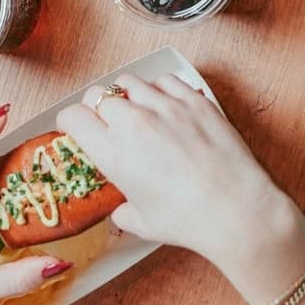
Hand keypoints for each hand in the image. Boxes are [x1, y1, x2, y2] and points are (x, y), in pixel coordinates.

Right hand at [55, 74, 304, 297]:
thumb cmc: (187, 221)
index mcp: (113, 153)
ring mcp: (165, 106)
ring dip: (126, 94)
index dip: (70, 120)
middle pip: (99, 95)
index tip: (75, 126)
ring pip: (129, 82)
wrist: (234, 209)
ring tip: (136, 109)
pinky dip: (158, 88)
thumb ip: (122, 212)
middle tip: (107, 121)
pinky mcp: (193, 99)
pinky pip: (164, 80)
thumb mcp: (142, 223)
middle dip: (97, 107)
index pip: (74, 116)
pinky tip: (165, 103)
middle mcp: (134, 123)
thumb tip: (119, 210)